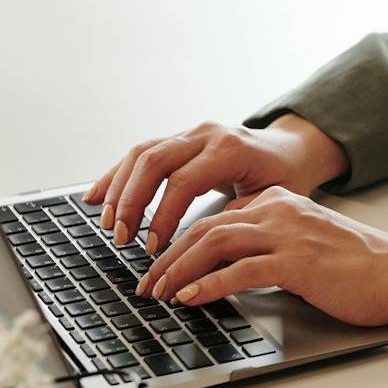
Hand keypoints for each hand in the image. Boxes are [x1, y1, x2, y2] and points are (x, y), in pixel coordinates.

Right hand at [81, 115, 348, 251]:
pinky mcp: (179, 139)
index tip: (152, 247)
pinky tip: (96, 197)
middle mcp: (207, 134)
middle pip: (155, 160)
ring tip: (108, 223)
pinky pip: (141, 152)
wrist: (291, 149)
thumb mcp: (273, 200)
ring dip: (119, 189)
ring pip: (142, 152)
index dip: (163, 215)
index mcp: (231, 149)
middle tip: (122, 237)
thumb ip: (239, 219)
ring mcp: (191, 133)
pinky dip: (116, 175)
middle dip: (132, 201)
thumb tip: (205, 254)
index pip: (184, 181)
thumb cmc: (284, 177)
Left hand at [135, 186, 387, 328]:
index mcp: (280, 201)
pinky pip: (240, 270)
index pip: (217, 216)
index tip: (161, 266)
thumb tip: (230, 265)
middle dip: (168, 256)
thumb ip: (271, 243)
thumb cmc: (358, 265)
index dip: (181, 241)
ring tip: (159, 292)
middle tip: (147, 283)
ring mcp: (288, 233)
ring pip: (214, 242)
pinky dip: (208, 285)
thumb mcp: (306, 241)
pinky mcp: (297, 262)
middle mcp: (280, 209)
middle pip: (206, 226)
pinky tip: (190, 299)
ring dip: (179, 270)